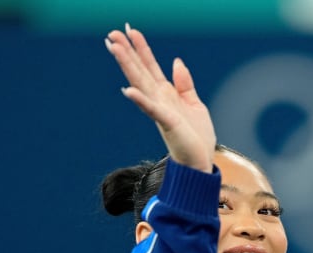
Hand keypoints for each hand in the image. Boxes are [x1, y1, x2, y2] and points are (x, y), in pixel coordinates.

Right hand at [105, 24, 215, 172]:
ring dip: (129, 67)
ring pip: (142, 85)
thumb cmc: (196, 137)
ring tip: (115, 49)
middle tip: (112, 34)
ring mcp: (161, 112)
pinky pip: (152, 110)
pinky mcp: (168, 124)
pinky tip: (128, 91)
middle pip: (140, 72)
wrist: (200, 162)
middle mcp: (159, 100)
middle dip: (128, 53)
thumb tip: (177, 62)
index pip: (151, 67)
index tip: (130, 30)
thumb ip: (185, 84)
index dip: (142, 49)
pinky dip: (141, 101)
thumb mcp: (194, 104)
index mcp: (166, 94)